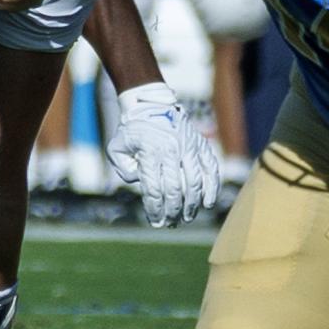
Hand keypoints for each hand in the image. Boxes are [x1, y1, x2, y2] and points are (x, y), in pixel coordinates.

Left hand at [104, 83, 218, 226]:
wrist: (152, 105)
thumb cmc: (132, 131)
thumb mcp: (117, 147)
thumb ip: (123, 169)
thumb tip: (139, 184)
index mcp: (150, 151)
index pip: (154, 189)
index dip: (155, 210)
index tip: (156, 222)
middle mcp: (172, 149)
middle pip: (175, 190)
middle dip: (173, 212)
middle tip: (171, 223)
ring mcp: (189, 147)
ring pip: (194, 182)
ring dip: (192, 205)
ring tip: (187, 218)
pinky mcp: (200, 145)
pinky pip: (210, 169)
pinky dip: (211, 187)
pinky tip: (208, 203)